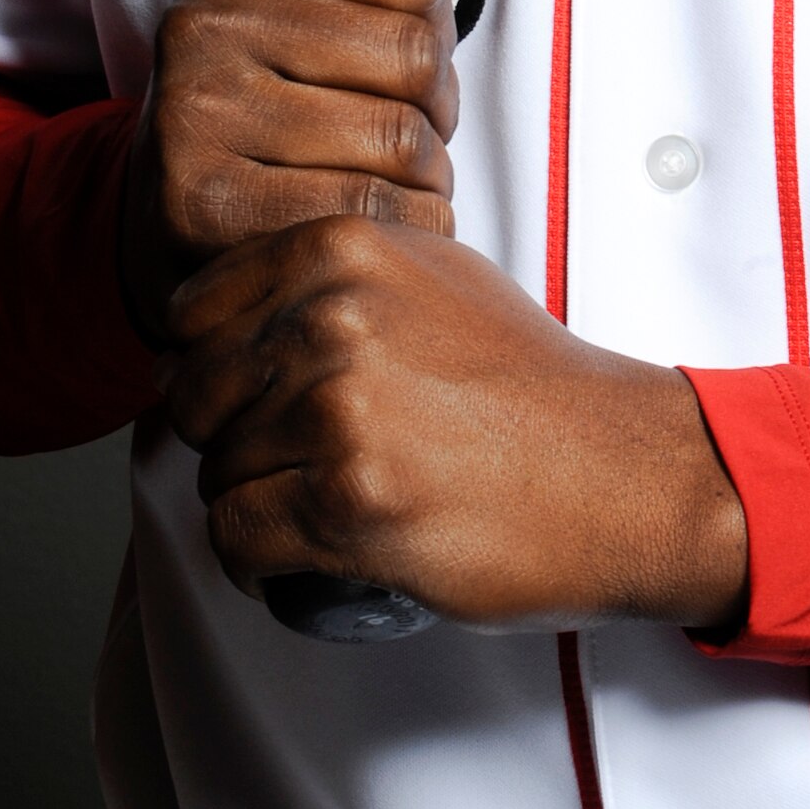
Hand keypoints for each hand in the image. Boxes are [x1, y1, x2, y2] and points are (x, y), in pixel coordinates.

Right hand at [118, 0, 496, 345]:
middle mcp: (202, 23)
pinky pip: (371, 211)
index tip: (397, 64)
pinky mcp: (203, 206)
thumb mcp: (324, 5)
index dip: (434, 28)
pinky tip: (376, 228)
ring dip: (428, 177)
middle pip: (415, 56)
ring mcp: (195, 114)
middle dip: (437, 108)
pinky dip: (406, 227)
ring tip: (394, 183)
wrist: (175, 215)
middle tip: (406, 136)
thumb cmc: (271, 99)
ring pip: (403, 140)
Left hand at [161, 212, 750, 631]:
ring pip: (214, 473)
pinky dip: (253, 561)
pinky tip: (295, 556)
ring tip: (308, 511)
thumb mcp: (432, 274)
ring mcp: (338, 411)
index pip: (192, 310)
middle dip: (224, 439)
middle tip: (283, 464)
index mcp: (342, 247)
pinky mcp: (349, 503)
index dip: (208, 362)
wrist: (617, 471)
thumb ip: (335, 277)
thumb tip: (233, 315)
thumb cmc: (531, 384)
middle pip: (193, 395)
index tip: (245, 396)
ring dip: (249, 504)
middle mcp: (332, 318)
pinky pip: (236, 539)